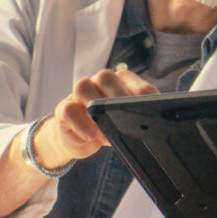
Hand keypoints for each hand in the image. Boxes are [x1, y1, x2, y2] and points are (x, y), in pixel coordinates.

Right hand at [33, 66, 159, 172]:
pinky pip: (69, 109)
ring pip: (83, 86)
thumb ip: (139, 119)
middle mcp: (98, 83)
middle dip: (118, 96)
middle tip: (128, 118)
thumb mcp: (127, 124)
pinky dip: (81, 123)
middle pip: (105, 77)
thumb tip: (152, 125)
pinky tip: (91, 136)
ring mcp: (79, 94)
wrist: (80, 140)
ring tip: (107, 131)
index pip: (131, 80)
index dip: (140, 93)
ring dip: (96, 108)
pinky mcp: (64, 109)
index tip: (149, 109)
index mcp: (119, 81)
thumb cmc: (109, 128)